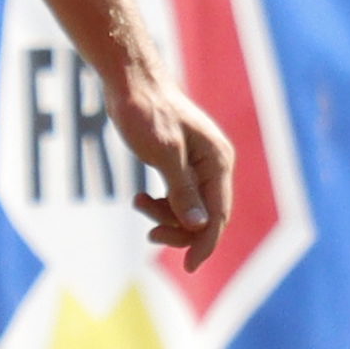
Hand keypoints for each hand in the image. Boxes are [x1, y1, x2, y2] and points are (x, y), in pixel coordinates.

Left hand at [102, 68, 233, 254]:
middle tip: (150, 234)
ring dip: (165, 215)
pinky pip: (177, 197)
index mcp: (217, 161)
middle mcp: (213, 165)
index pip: (218, 215)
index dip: (205, 243)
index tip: (188, 267)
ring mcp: (197, 165)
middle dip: (180, 230)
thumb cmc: (147, 112)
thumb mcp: (164, 153)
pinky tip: (139, 198)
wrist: (131, 81)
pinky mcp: (180, 163)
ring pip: (189, 209)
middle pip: (206, 216)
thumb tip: (199, 226)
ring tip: (138, 203)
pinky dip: (160, 204)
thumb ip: (182, 190)